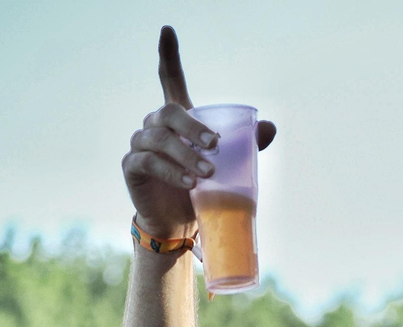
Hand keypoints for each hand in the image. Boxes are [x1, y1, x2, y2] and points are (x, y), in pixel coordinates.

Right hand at [121, 26, 277, 239]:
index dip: (168, 55)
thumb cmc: (201, 186)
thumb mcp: (226, 164)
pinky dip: (171, 172)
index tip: (167, 30)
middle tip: (216, 146)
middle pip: (170, 112)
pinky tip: (189, 183)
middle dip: (194, 127)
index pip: (169, 79)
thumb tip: (269, 126)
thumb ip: (245, 144)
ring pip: (160, 139)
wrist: (179, 221)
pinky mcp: (132, 166)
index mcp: (178, 118)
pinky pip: (149, 162)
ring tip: (207, 173)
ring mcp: (140, 144)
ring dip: (186, 155)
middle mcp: (154, 124)